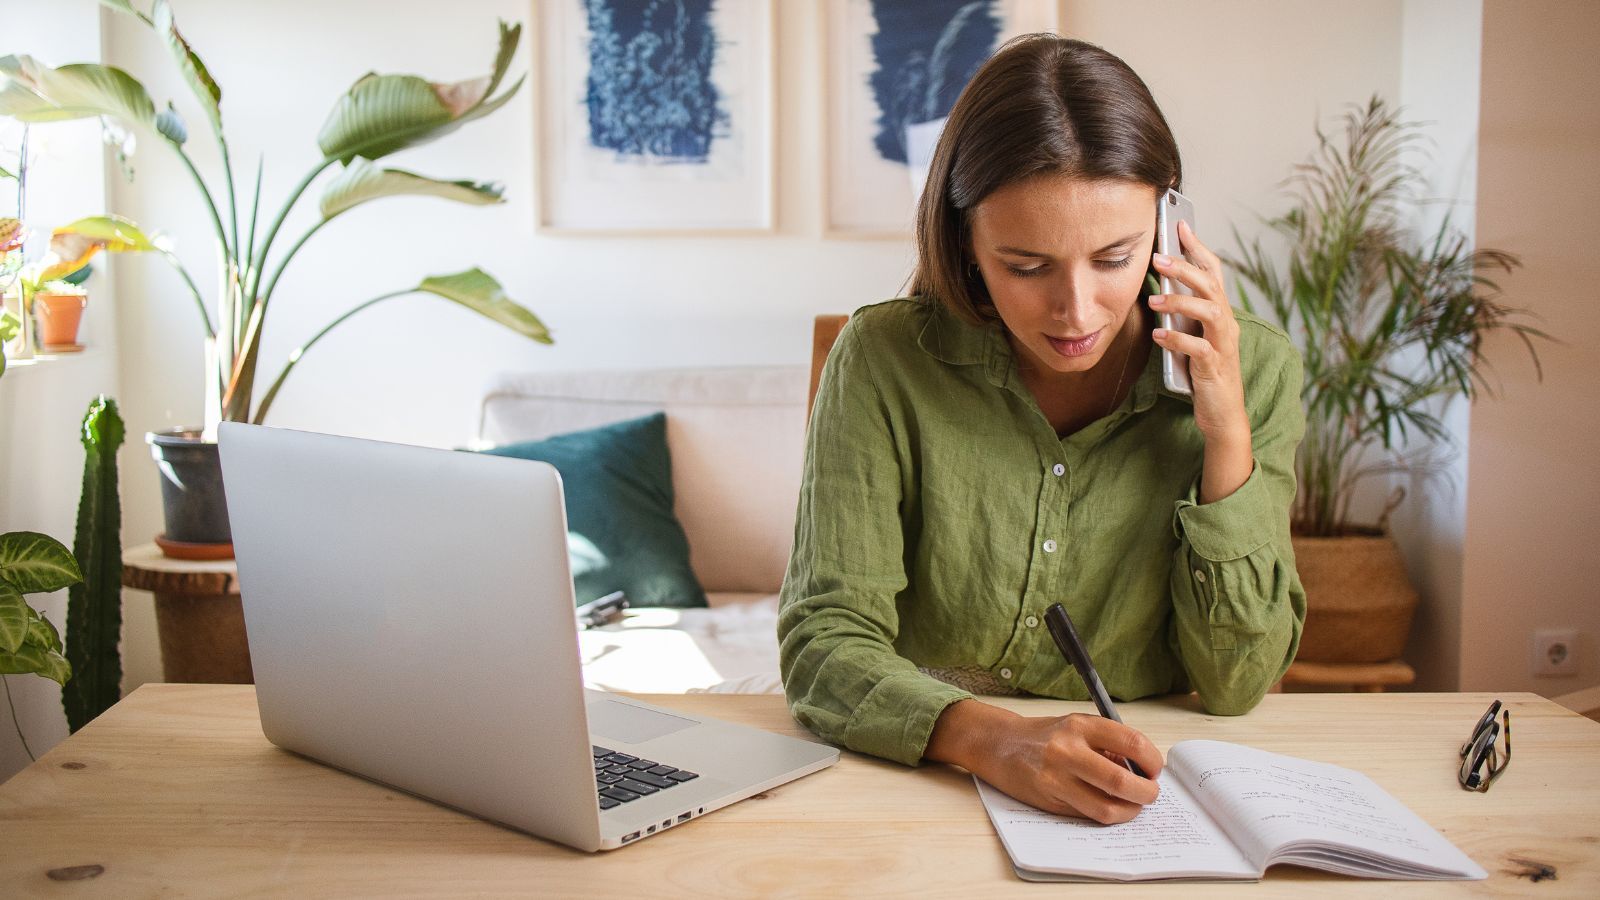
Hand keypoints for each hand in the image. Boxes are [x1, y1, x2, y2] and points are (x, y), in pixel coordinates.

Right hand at [927, 700, 1163, 824]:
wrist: (998, 744)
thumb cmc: (1042, 736)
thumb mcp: (1075, 727)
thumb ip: (1106, 744)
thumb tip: (1140, 770)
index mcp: (1080, 726)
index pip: (1131, 742)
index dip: (1152, 760)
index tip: (1155, 769)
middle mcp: (1068, 750)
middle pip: (1121, 780)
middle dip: (1146, 793)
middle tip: (1150, 794)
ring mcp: (1056, 778)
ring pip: (1106, 807)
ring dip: (1129, 811)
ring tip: (1133, 806)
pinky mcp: (1049, 800)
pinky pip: (1086, 814)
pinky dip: (1105, 814)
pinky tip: (1109, 808)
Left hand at [1149, 220, 1252, 502]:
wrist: (1223, 415)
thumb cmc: (1205, 373)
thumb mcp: (1192, 337)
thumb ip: (1182, 315)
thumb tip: (1159, 290)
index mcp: (1220, 314)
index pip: (1213, 273)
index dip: (1198, 249)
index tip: (1181, 226)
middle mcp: (1226, 325)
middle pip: (1211, 286)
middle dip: (1184, 269)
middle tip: (1157, 259)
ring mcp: (1223, 346)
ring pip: (1209, 312)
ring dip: (1181, 303)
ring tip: (1154, 301)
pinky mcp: (1214, 369)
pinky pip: (1198, 349)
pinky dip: (1178, 340)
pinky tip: (1159, 336)